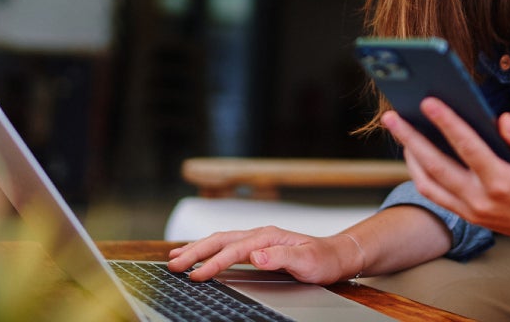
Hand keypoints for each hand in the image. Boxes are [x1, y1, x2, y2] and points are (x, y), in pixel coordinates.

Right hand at [167, 227, 362, 283]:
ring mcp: (257, 239)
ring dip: (197, 248)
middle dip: (194, 252)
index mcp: (268, 236)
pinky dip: (208, 248)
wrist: (336, 255)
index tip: (196, 275)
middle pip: (219, 240)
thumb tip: (255, 255)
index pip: (234, 250)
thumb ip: (281, 257)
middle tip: (173, 265)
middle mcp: (259, 234)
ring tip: (175, 257)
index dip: (213, 263)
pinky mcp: (256, 246)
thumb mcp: (307, 261)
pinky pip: (226, 245)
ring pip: (219, 240)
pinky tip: (198, 254)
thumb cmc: (323, 260)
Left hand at [382, 98, 509, 251]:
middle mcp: (480, 198)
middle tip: (391, 115)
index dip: (447, 123)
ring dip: (409, 155)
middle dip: (411, 138)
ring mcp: (469, 209)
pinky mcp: (464, 214)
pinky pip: (433, 194)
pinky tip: (413, 151)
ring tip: (398, 129)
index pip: (468, 147)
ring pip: (428, 182)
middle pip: (436, 165)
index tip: (428, 101)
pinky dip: (418, 172)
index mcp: (501, 181)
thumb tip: (501, 120)